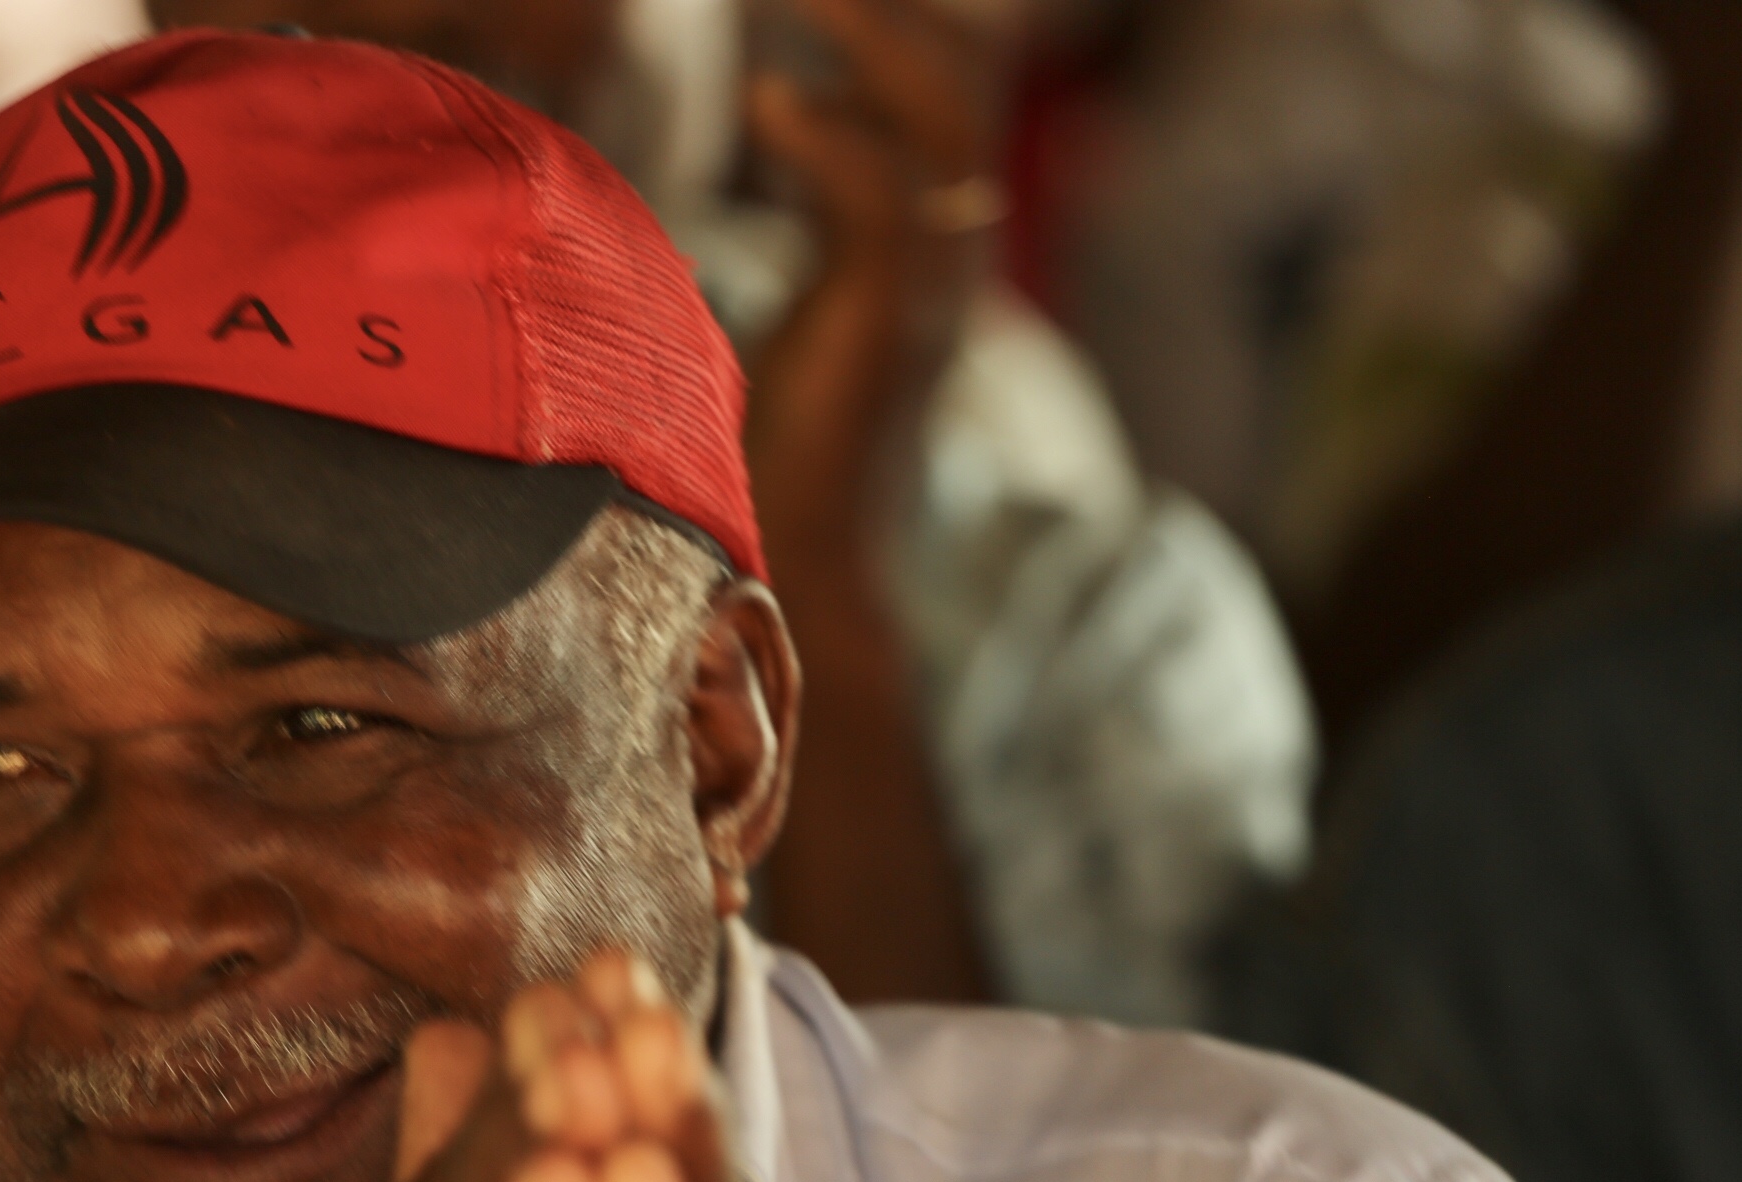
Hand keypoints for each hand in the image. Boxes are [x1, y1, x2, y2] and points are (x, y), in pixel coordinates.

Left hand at [742, 0, 1014, 565]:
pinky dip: (828, 135)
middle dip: (909, 0)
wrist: (816, 565)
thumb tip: (785, 93)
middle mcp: (955, 238)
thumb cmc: (793, 434)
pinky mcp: (891, 326)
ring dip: (872, 31)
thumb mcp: (814, 283)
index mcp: (939, 221)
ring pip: (946, 113)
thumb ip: (822, 194)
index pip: (961, 68)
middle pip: (974, 64)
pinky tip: (767, 100)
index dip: (918, 6)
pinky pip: (885, 200)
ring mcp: (934, 280)